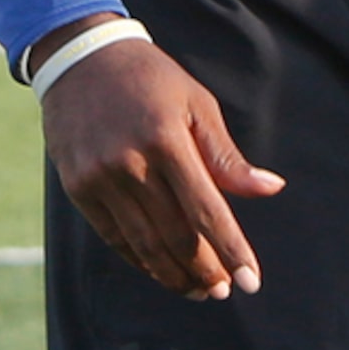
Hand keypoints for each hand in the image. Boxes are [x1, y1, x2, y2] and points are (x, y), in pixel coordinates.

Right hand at [38, 18, 285, 299]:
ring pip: (143, 242)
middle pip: (173, 233)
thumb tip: (270, 188)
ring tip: (198, 290)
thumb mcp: (198, 104)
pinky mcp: (78, 188)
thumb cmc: (153, 80)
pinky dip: (139, 257)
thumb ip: (227, 156)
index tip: (250, 278)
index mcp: (167, 138)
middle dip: (203, 268)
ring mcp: (100, 178)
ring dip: (172, 273)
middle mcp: (131, 163)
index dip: (230, 247)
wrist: (84, 59)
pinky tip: (160, 269)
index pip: (206, 207)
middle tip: (224, 290)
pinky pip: (113, 235)